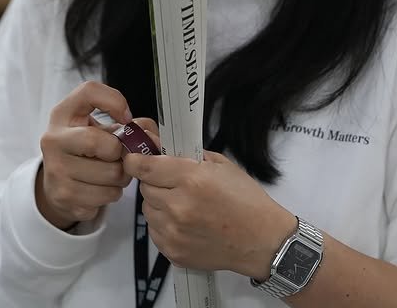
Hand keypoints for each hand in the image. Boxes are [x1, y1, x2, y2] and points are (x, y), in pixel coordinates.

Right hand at [36, 80, 155, 229]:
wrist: (58, 182)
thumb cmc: (84, 148)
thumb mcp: (97, 125)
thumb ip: (123, 120)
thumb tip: (142, 131)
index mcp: (62, 114)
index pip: (89, 92)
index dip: (115, 102)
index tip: (125, 118)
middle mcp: (54, 140)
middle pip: (101, 142)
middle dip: (120, 152)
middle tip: (119, 155)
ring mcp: (56, 170)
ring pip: (111, 175)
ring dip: (121, 176)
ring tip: (112, 172)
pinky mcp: (64, 196)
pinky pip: (106, 197)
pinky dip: (112, 193)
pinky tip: (101, 187)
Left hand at [123, 147, 296, 278]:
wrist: (262, 241)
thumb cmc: (246, 200)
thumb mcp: (222, 165)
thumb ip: (188, 156)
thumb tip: (160, 146)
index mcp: (191, 180)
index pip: (144, 167)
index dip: (135, 160)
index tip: (135, 158)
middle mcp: (178, 207)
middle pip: (145, 188)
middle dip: (154, 181)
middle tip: (172, 182)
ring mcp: (174, 232)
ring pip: (147, 210)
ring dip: (158, 203)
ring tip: (182, 203)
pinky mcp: (173, 252)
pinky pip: (155, 231)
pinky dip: (163, 224)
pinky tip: (184, 222)